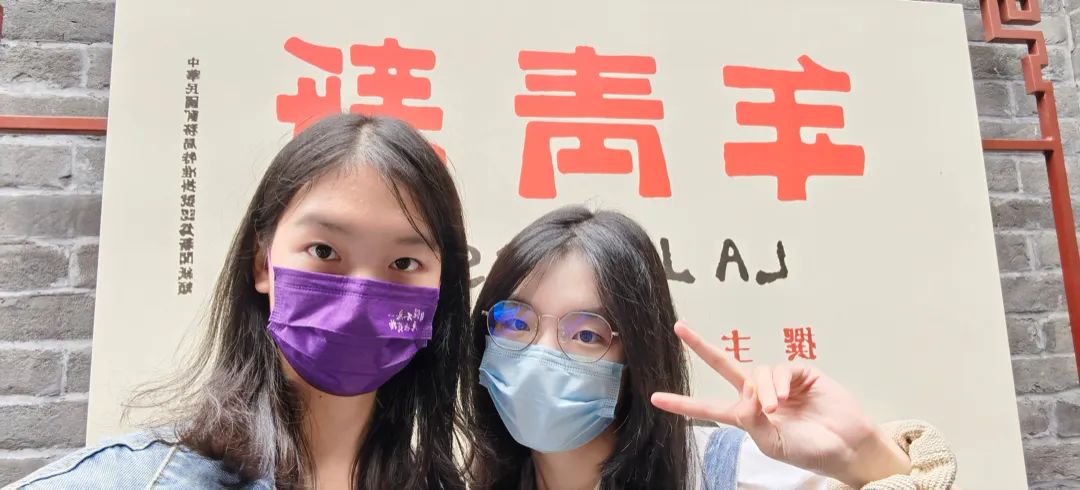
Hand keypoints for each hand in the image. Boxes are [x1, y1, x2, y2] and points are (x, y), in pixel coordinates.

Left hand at [650, 322, 909, 486]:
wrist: (847, 446)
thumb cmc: (810, 451)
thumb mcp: (774, 445)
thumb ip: (754, 423)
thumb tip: (744, 398)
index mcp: (747, 417)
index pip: (709, 408)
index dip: (683, 404)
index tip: (656, 398)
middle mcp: (758, 395)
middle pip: (725, 366)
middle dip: (701, 346)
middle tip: (679, 327)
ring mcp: (779, 382)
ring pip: (758, 372)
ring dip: (765, 389)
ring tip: (777, 408)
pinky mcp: (800, 372)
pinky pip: (781, 368)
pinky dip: (781, 381)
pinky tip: (787, 394)